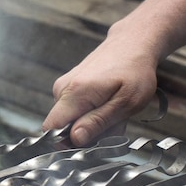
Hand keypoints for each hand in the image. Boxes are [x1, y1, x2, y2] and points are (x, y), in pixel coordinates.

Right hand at [42, 35, 157, 146]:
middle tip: (112, 124)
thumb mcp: (126, 102)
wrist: (132, 43)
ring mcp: (62, 87)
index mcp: (75, 93)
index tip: (88, 142)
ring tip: (112, 111)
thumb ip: (98, 122)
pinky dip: (90, 114)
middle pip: (62, 128)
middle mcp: (62, 89)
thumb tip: (75, 139)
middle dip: (86, 134)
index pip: (51, 128)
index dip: (65, 143)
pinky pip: (72, 111)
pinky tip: (105, 105)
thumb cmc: (134, 71)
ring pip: (69, 121)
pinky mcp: (66, 88)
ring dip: (91, 124)